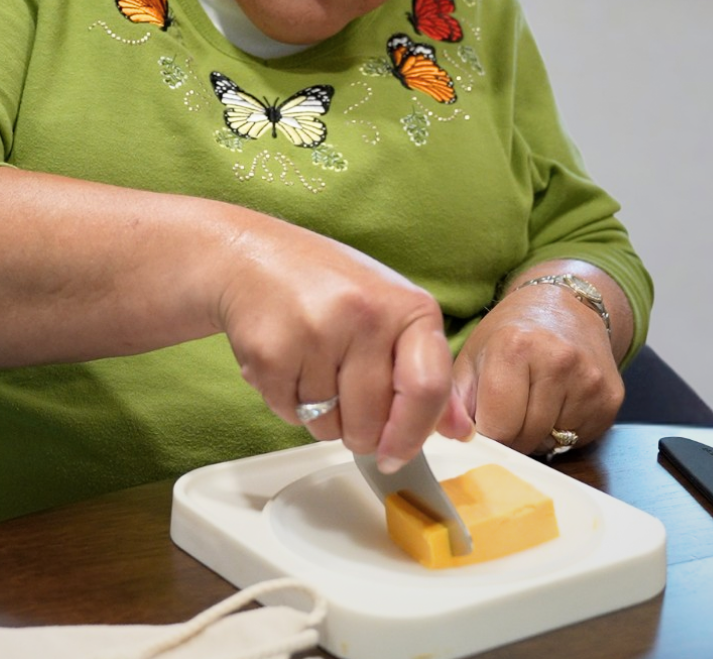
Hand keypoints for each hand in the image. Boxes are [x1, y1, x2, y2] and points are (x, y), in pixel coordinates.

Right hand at [214, 219, 472, 470]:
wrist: (251, 257)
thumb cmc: (329, 288)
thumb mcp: (391, 315)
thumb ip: (428, 375)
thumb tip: (461, 431)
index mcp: (409, 307)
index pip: (427, 389)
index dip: (412, 435)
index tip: (394, 456)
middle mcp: (366, 315)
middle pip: (372, 422)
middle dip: (359, 434)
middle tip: (345, 403)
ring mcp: (316, 332)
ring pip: (328, 426)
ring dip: (321, 419)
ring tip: (313, 371)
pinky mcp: (271, 351)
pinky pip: (289, 414)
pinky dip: (288, 405)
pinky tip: (288, 365)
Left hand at [451, 280, 623, 455]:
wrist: (565, 306)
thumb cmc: (510, 334)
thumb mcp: (472, 356)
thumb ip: (453, 400)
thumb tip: (442, 437)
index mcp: (514, 347)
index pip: (497, 427)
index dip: (486, 433)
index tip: (484, 422)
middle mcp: (558, 360)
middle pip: (525, 438)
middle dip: (511, 436)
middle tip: (508, 411)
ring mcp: (589, 380)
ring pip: (552, 441)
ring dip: (537, 434)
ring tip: (533, 401)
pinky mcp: (611, 397)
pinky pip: (579, 438)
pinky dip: (564, 431)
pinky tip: (558, 402)